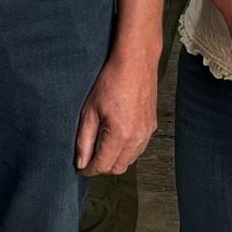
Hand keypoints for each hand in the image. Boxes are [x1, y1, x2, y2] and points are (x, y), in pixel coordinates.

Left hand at [77, 49, 158, 175]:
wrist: (136, 62)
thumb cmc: (112, 80)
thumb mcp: (90, 110)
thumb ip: (84, 139)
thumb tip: (81, 161)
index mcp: (120, 135)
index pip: (103, 165)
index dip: (89, 170)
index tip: (80, 168)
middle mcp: (137, 138)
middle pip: (118, 168)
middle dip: (102, 167)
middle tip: (88, 158)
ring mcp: (147, 133)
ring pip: (130, 160)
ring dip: (115, 160)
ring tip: (100, 148)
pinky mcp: (151, 126)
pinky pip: (139, 149)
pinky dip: (126, 151)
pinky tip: (115, 139)